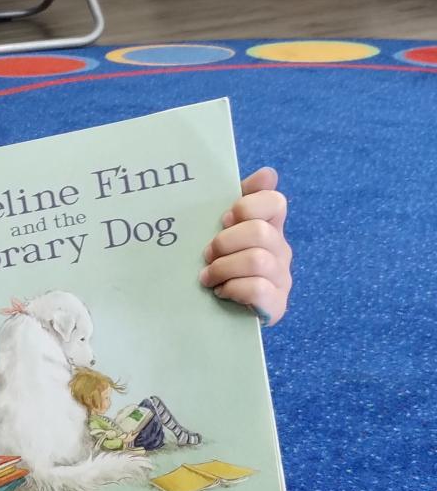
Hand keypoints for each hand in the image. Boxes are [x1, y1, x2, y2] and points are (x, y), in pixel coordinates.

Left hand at [199, 166, 292, 325]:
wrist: (223, 317)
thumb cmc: (222, 269)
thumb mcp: (224, 236)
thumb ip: (238, 204)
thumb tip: (268, 173)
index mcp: (270, 228)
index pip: (275, 202)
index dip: (249, 206)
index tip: (224, 218)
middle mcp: (281, 250)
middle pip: (260, 232)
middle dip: (225, 242)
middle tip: (208, 255)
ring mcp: (282, 279)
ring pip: (257, 260)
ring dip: (224, 268)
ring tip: (208, 277)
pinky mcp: (277, 306)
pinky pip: (258, 289)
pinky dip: (233, 289)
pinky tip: (222, 293)